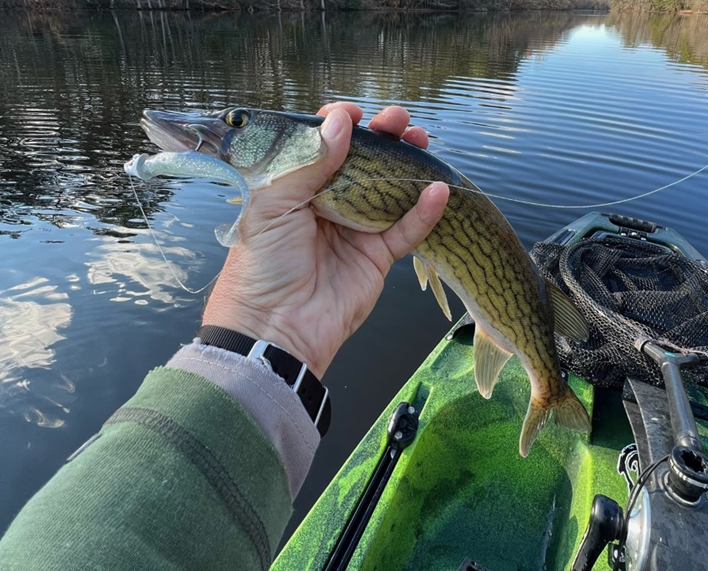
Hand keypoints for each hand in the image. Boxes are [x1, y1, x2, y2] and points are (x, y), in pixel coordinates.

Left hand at [202, 102, 448, 376]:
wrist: (276, 328)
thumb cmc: (263, 264)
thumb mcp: (272, 205)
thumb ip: (308, 162)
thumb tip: (341, 121)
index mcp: (294, 189)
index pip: (321, 147)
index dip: (339, 127)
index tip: (354, 114)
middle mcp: (327, 205)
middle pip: (362, 163)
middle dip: (382, 138)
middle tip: (399, 120)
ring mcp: (355, 231)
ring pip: (389, 190)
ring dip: (408, 165)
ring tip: (421, 139)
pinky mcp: (377, 257)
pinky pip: (405, 230)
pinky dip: (424, 212)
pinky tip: (437, 190)